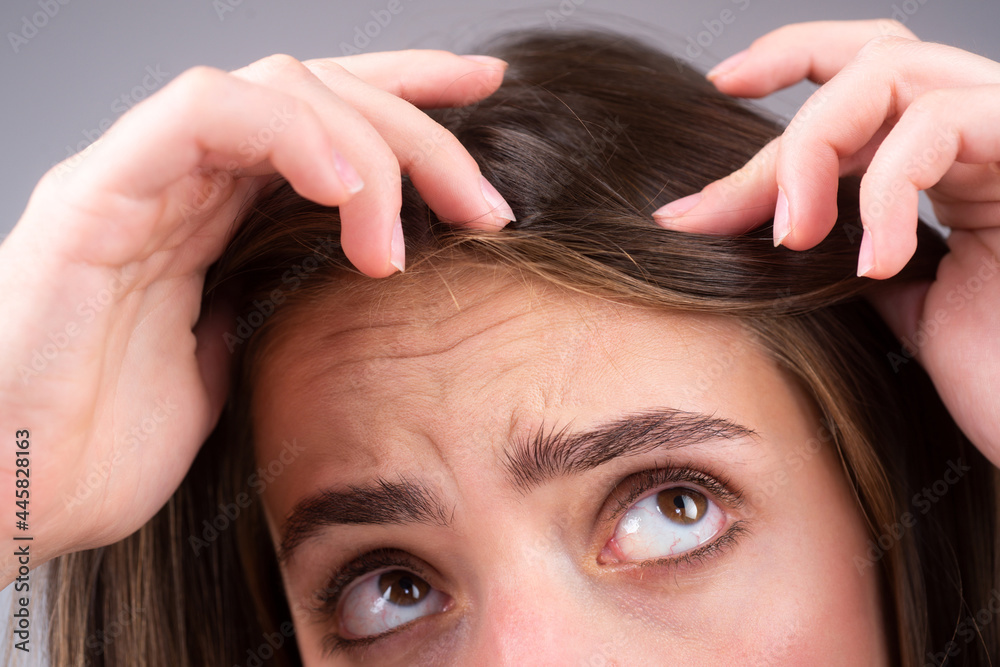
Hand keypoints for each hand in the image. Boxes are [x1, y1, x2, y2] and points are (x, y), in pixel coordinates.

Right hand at [0, 50, 512, 581]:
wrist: (3, 497)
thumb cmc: (99, 446)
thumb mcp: (227, 372)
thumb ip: (271, 312)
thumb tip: (333, 291)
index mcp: (215, 214)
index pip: (324, 126)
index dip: (409, 100)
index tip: (487, 97)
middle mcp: (182, 181)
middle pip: (318, 91)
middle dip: (417, 129)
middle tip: (485, 200)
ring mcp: (138, 180)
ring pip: (274, 87)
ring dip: (367, 146)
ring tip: (407, 233)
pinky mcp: (95, 197)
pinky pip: (200, 116)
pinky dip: (287, 134)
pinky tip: (344, 188)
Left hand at [652, 20, 999, 464]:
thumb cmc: (999, 376)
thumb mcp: (902, 303)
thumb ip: (849, 248)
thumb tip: (767, 224)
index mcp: (957, 160)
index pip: (870, 74)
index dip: (791, 60)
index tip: (721, 85)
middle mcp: (987, 133)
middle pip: (875, 56)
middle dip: (780, 120)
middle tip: (715, 203)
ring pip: (893, 72)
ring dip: (813, 153)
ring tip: (793, 240)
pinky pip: (940, 124)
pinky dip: (885, 190)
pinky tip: (874, 264)